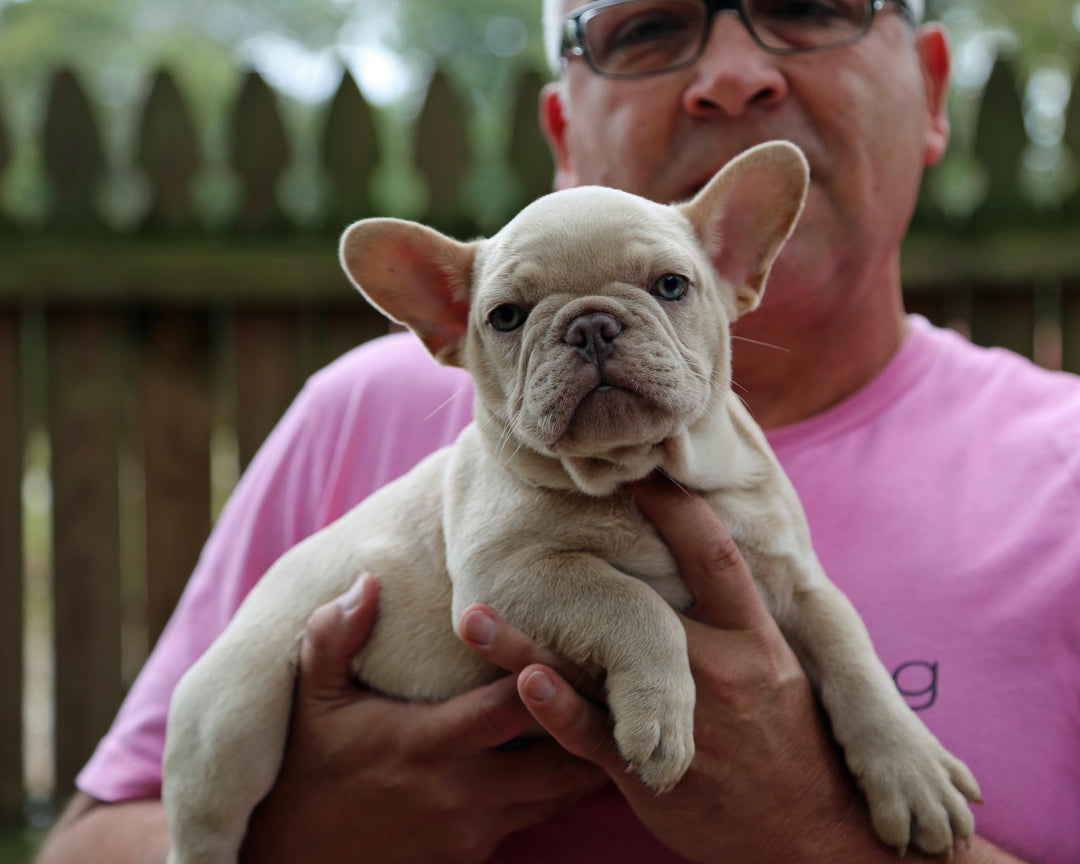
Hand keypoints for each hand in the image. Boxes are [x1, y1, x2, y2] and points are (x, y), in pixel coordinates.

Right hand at [239, 574, 605, 863]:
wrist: (289, 861)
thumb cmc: (306, 768)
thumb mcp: (310, 699)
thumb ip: (333, 636)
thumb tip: (368, 581)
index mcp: (425, 744)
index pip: (511, 706)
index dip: (552, 672)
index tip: (584, 638)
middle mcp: (459, 792)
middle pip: (558, 758)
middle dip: (592, 721)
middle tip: (628, 680)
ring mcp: (471, 829)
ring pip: (558, 795)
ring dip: (585, 756)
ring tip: (619, 713)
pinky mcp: (474, 855)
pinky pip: (537, 818)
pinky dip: (560, 788)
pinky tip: (576, 752)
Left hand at [462, 475, 905, 862]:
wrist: (810, 836)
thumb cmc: (793, 744)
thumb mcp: (784, 672)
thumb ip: (736, 621)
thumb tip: (700, 560)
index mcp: (754, 640)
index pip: (714, 558)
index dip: (677, 509)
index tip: (638, 471)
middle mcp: (716, 670)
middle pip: (639, 608)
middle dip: (586, 566)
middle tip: (525, 525)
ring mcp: (680, 719)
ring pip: (596, 671)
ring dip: (529, 645)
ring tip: (476, 616)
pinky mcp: (648, 769)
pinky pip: (595, 735)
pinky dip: (558, 710)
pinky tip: (522, 684)